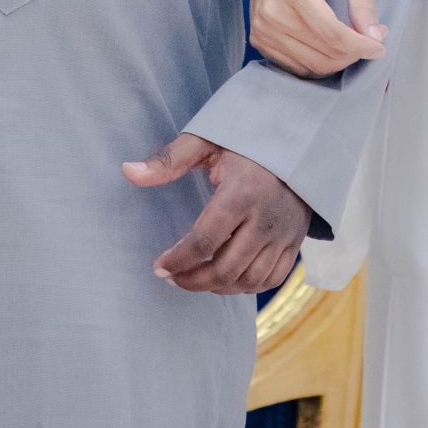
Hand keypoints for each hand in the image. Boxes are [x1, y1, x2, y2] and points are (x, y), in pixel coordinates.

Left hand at [122, 133, 308, 294]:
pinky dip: (247, 286)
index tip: (158, 266)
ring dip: (219, 287)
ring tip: (195, 278)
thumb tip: (127, 171)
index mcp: (242, 193)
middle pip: (226, 269)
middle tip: (172, 278)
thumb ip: (168, 160)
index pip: (205, 241)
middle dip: (193, 281)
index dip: (178, 260)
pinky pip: (272, 278)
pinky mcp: (295, 242)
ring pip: (250, 280)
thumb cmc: (246, 140)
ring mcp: (284, 234)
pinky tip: (226, 278)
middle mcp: (266, 219)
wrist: (300, 140)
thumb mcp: (206, 141)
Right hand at [240, 0, 386, 79]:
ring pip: (312, 66)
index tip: (379, 46)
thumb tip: (373, 34)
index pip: (332, 34)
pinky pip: (296, 67)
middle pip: (324, 54)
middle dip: (354, 53)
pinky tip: (329, 47)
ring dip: (339, 60)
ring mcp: (263, 28)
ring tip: (350, 42)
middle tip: (368, 40)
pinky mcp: (259, 38)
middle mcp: (273, 12)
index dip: (360, 46)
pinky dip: (319, 62)